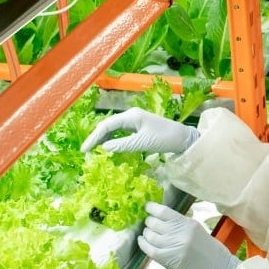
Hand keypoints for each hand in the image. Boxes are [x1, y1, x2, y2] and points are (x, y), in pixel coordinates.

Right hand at [81, 107, 199, 153]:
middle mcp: (131, 116)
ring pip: (113, 129)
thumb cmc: (165, 138)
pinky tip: (108, 148)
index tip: (84, 150)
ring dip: (103, 139)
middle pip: (107, 126)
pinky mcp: (138, 127)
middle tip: (86, 152)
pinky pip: (121, 132)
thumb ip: (123, 145)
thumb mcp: (143, 143)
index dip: (94, 137)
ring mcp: (135, 121)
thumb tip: (104, 148)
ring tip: (94, 151)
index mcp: (131, 116)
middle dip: (96, 138)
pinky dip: (113, 140)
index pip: (106, 125)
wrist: (183, 138)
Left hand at [139, 202, 239, 268]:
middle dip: (149, 222)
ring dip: (146, 233)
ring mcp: (174, 246)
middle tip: (148, 223)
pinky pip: (150, 250)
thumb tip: (161, 220)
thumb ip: (181, 225)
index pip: (164, 212)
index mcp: (188, 223)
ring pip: (151, 236)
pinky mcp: (169, 260)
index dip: (152, 208)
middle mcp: (180, 233)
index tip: (147, 207)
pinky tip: (142, 241)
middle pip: (155, 223)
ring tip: (146, 234)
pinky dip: (143, 244)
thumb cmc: (210, 249)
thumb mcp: (197, 230)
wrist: (219, 268)